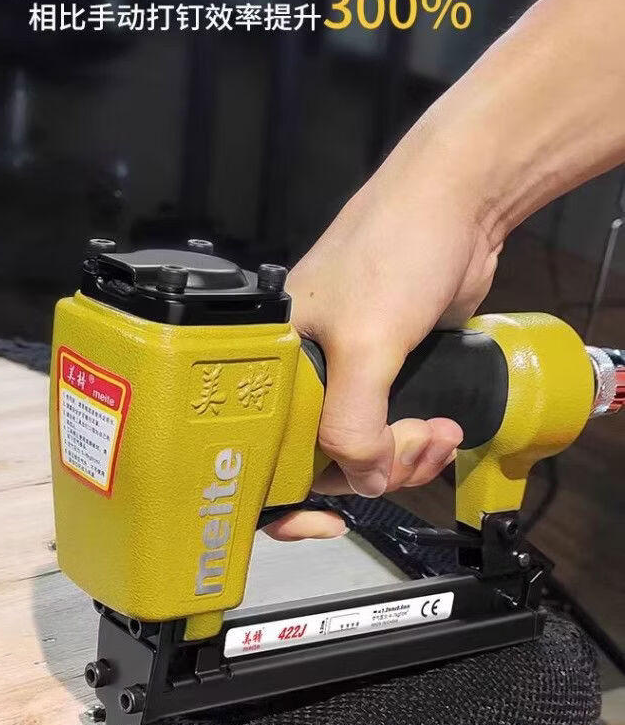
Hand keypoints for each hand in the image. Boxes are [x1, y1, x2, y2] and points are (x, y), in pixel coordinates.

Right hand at [264, 134, 502, 540]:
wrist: (460, 203)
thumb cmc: (396, 249)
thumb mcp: (366, 342)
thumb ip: (353, 422)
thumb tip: (364, 480)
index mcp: (271, 357)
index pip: (263, 446)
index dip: (287, 490)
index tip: (320, 521)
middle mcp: (300, 368)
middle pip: (319, 455)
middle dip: (369, 467)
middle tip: (412, 448)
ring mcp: (346, 369)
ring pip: (359, 446)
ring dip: (401, 457)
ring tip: (438, 437)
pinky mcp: (385, 368)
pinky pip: (388, 428)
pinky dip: (413, 442)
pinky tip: (441, 431)